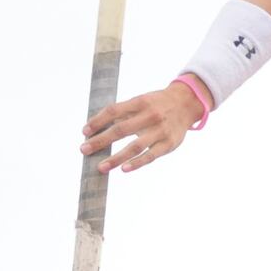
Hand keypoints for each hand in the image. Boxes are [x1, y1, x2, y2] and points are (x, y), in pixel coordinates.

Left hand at [80, 82, 206, 173]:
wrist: (187, 103)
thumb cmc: (157, 104)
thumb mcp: (141, 101)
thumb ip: (122, 112)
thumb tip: (97, 127)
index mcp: (140, 102)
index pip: (114, 111)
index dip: (98, 121)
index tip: (84, 132)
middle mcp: (150, 115)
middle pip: (121, 129)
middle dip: (100, 141)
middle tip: (84, 150)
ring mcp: (160, 130)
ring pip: (135, 146)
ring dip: (116, 158)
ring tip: (100, 167)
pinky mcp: (168, 144)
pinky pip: (150, 155)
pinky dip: (137, 163)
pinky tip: (124, 169)